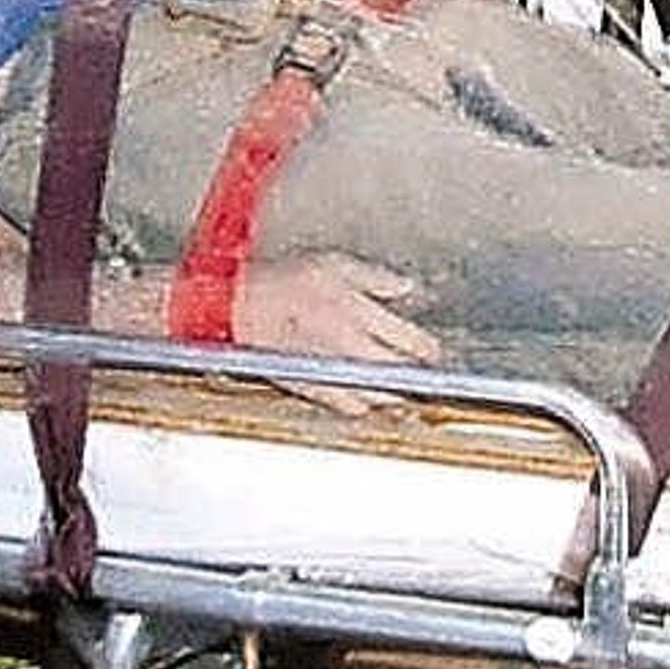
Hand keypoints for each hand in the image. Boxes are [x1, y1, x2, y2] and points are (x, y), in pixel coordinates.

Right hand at [232, 252, 443, 409]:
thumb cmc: (282, 282)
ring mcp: (328, 367)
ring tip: (398, 388)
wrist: (237, 306)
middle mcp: (345, 342)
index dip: (425, 347)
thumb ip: (375, 278)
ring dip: (390, 391)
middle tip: (422, 371)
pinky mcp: (309, 384)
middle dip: (412, 372)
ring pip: (374, 391)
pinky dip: (359, 403)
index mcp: (355, 310)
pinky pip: (344, 404)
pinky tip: (366, 399)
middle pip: (395, 369)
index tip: (433, 351)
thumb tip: (407, 289)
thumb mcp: (333, 265)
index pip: (406, 339)